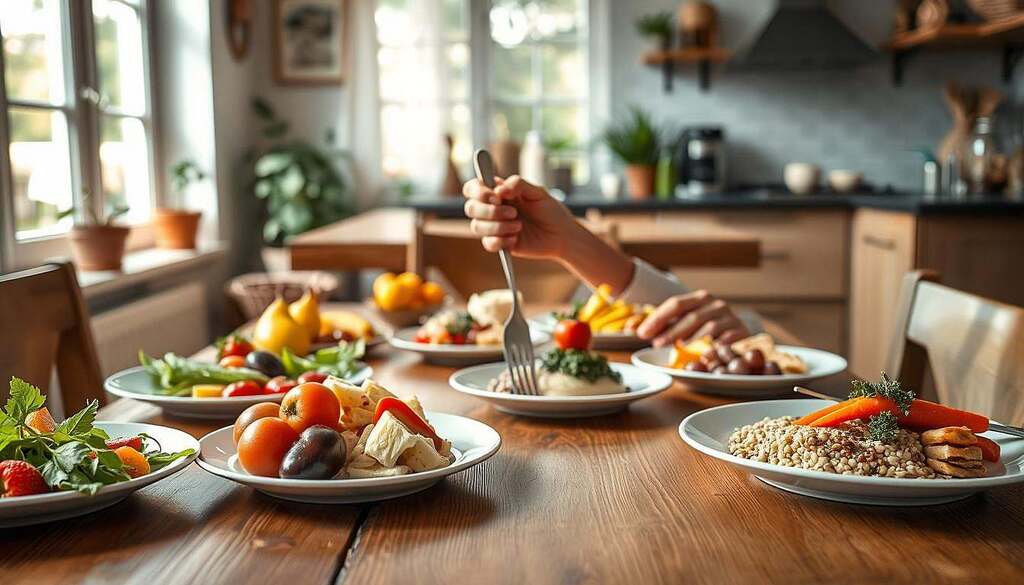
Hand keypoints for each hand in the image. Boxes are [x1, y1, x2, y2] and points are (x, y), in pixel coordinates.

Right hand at [462, 175, 578, 259]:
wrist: (562, 234)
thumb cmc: (549, 210)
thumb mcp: (538, 192)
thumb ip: (518, 184)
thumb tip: (499, 189)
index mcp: (497, 193)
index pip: (473, 188)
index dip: (477, 191)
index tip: (495, 196)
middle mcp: (492, 209)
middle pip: (470, 208)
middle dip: (489, 211)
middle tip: (513, 213)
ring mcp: (494, 227)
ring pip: (476, 226)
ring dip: (497, 226)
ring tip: (519, 226)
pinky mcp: (500, 244)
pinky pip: (488, 243)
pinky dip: (500, 241)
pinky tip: (515, 239)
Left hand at [637, 290, 749, 347]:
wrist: (738, 330)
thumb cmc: (704, 326)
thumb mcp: (684, 321)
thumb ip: (663, 324)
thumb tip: (634, 330)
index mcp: (699, 298)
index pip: (675, 304)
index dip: (658, 318)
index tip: (641, 333)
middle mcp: (716, 304)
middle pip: (691, 316)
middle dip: (672, 331)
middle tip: (656, 344)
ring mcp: (730, 317)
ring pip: (709, 327)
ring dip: (691, 337)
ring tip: (677, 347)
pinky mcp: (741, 331)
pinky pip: (727, 339)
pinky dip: (715, 346)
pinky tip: (704, 354)